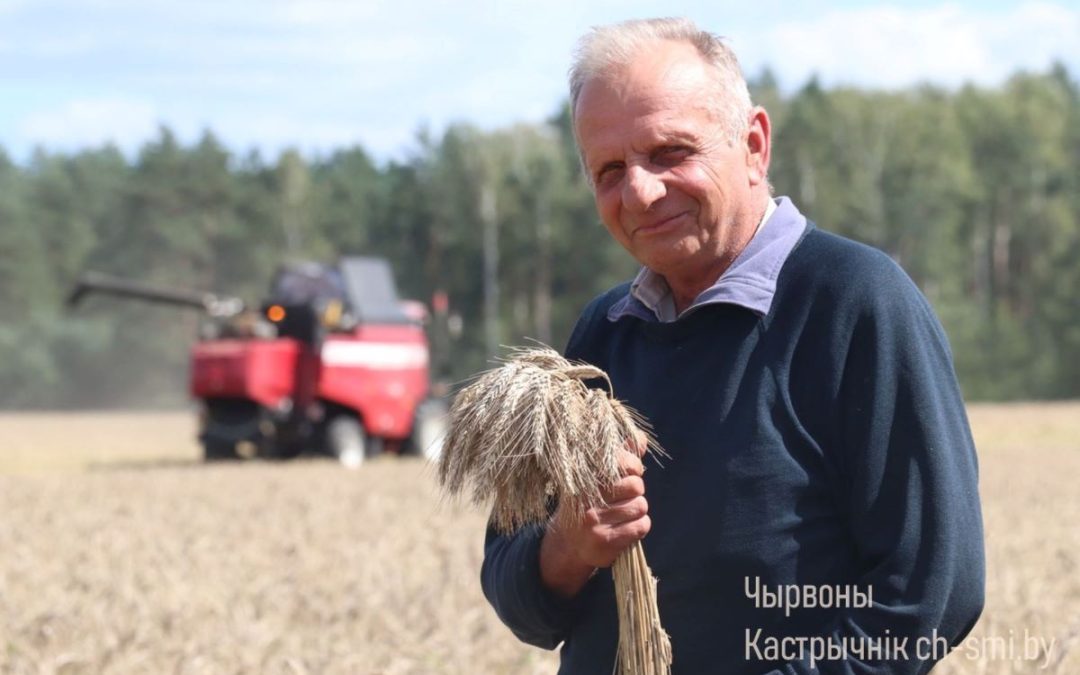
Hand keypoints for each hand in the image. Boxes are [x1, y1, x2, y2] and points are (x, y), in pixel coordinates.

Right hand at [539, 435, 650, 598]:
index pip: (623, 463)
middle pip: (635, 485)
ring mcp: (594, 521)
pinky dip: (640, 526)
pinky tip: (626, 527)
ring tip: (623, 513)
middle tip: (624, 497)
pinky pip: (641, 526)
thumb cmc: (587, 504)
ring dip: (638, 510)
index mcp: (584, 478)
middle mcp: (586, 498)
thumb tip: (641, 437)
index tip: (630, 472)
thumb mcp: (596, 478)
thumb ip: (619, 457)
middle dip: (636, 491)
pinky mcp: (605, 540)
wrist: (566, 545)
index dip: (633, 467)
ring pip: (640, 506)